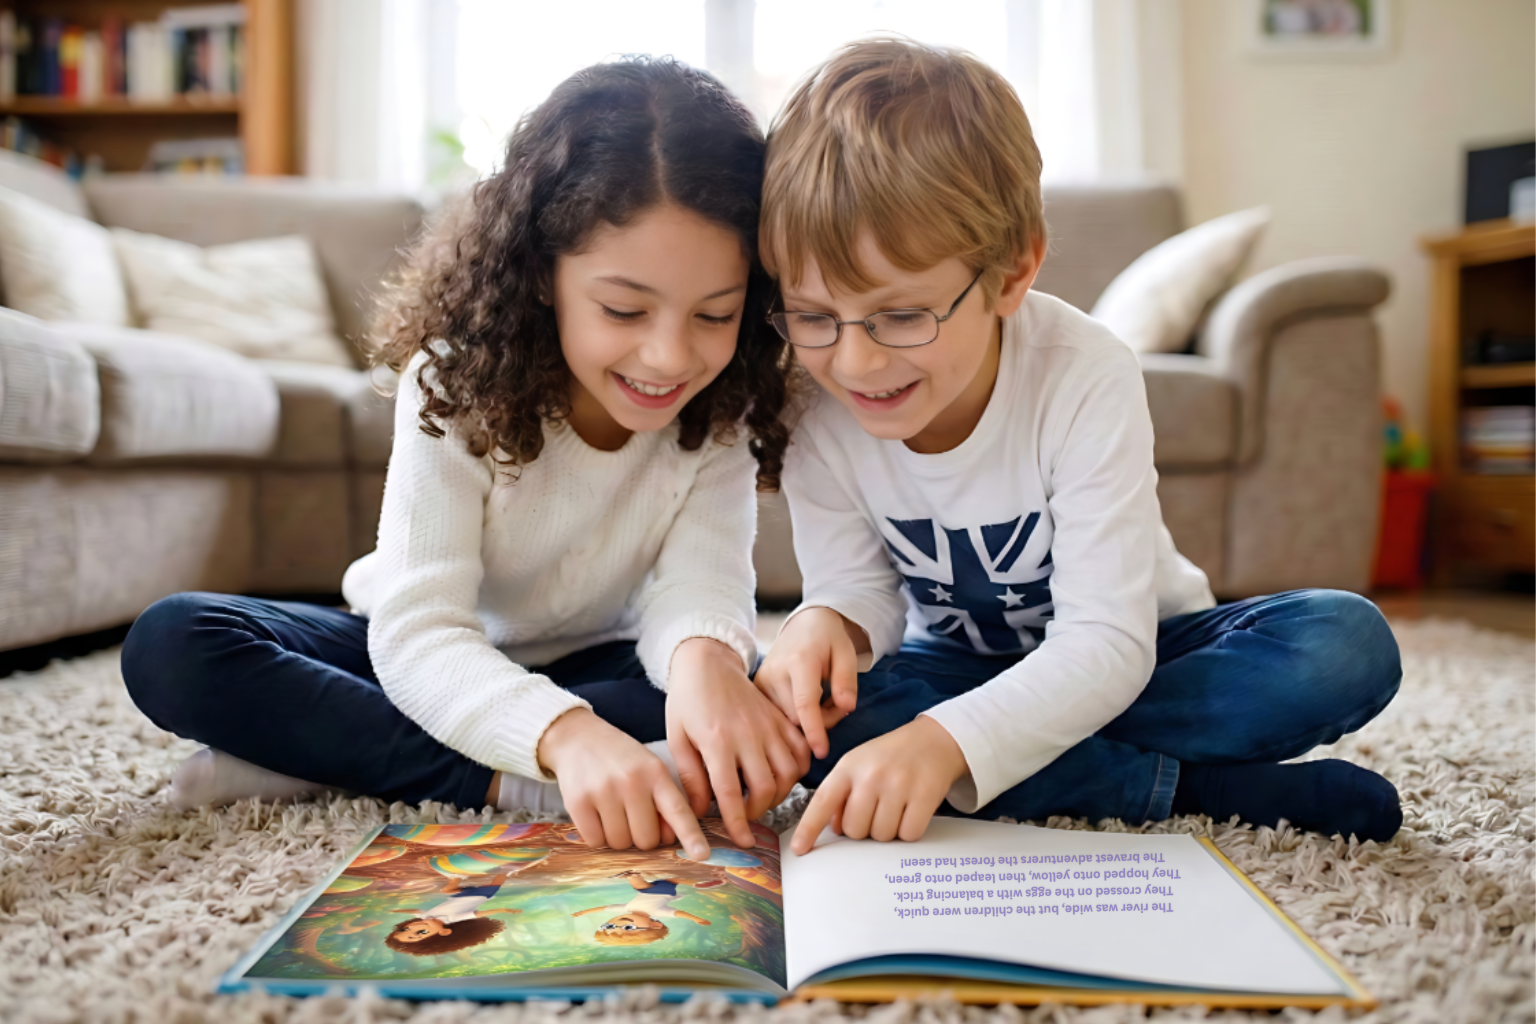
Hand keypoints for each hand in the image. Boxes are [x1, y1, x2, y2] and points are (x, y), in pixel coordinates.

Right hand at [537, 707, 709, 860]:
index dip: (691, 836)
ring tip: (612, 810)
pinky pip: (595, 841)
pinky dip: (597, 835)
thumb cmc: (620, 759)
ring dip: (618, 836)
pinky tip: (595, 813)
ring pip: (620, 843)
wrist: (577, 737)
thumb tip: (670, 838)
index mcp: (655, 772)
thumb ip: (663, 800)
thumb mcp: (649, 768)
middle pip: (647, 839)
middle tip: (632, 816)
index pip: (678, 810)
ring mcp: (603, 791)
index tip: (702, 855)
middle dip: (641, 836)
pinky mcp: (578, 802)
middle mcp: (631, 781)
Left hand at [666, 637, 812, 847]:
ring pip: (789, 773)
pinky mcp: (780, 719)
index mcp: (716, 740)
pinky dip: (798, 770)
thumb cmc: (687, 700)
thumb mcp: (677, 738)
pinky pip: (801, 751)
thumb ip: (690, 777)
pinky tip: (782, 776)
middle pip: (766, 787)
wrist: (708, 663)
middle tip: (745, 816)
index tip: (741, 840)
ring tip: (761, 797)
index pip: (730, 792)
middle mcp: (747, 734)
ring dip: (779, 794)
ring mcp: (768, 725)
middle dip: (758, 811)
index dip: (737, 822)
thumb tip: (699, 812)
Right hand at [753, 607, 865, 758]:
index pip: (805, 703)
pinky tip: (804, 702)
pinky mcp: (756, 689)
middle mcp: (775, 672)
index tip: (822, 752)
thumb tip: (846, 708)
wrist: (803, 624)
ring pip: (786, 721)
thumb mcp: (846, 653)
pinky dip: (794, 717)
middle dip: (821, 721)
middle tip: (836, 704)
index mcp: (799, 661)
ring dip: (807, 720)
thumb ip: (847, 681)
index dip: (815, 730)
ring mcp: (762, 682)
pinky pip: (775, 717)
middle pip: (797, 718)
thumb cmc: (828, 639)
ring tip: (821, 699)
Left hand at [790, 716, 968, 855]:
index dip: (809, 828)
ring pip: (881, 836)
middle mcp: (870, 775)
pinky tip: (911, 812)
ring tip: (895, 808)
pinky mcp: (924, 795)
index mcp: (848, 767)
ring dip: (888, 830)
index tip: (800, 849)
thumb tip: (833, 829)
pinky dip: (909, 831)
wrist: (933, 739)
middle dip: (863, 829)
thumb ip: (841, 794)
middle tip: (876, 811)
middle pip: (854, 830)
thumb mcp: (858, 765)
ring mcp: (898, 785)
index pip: (822, 802)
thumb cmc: (890, 757)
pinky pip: (908, 834)